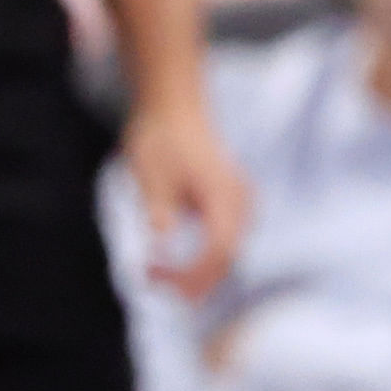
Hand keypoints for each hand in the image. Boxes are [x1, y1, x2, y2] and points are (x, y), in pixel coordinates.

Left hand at [115, 83, 251, 299]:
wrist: (174, 108)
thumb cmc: (160, 137)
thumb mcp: (149, 172)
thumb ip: (159, 207)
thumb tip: (160, 241)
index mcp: (224, 193)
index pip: (220, 249)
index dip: (191, 273)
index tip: (153, 275)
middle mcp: (240, 200)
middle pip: (228, 257)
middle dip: (193, 279)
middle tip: (151, 281)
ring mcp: (240, 202)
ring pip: (229, 252)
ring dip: (199, 271)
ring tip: (160, 275)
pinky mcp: (232, 204)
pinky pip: (226, 240)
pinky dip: (203, 257)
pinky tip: (176, 259)